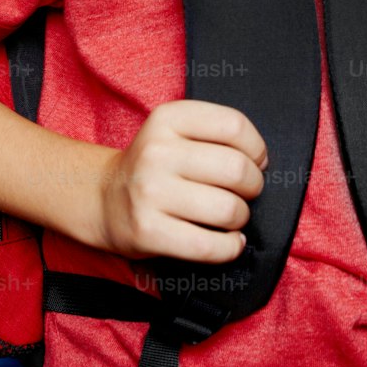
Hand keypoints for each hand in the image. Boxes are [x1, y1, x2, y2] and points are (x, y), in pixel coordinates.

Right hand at [96, 100, 267, 261]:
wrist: (104, 198)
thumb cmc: (155, 166)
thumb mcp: (175, 130)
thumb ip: (215, 134)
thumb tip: (262, 163)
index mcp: (167, 119)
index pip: (233, 125)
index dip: (256, 147)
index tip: (255, 161)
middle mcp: (156, 152)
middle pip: (236, 169)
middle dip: (254, 186)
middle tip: (245, 192)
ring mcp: (150, 192)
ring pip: (228, 209)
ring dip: (240, 217)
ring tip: (230, 216)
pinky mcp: (148, 231)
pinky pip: (210, 245)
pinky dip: (230, 247)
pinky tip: (229, 241)